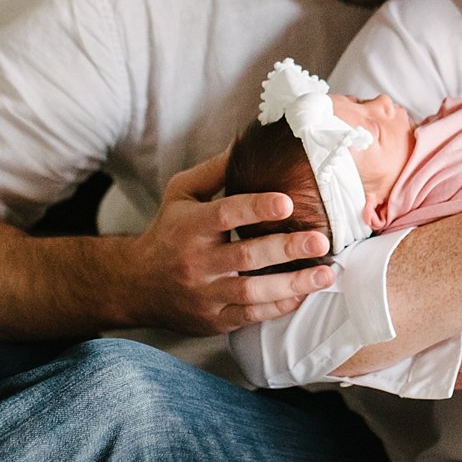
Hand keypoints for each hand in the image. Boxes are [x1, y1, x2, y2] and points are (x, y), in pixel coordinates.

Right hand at [118, 151, 336, 336]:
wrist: (136, 285)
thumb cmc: (169, 231)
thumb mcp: (181, 194)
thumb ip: (215, 171)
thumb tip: (247, 143)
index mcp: (190, 226)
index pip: (225, 214)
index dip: (256, 207)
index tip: (287, 202)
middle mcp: (197, 261)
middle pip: (245, 256)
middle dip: (286, 248)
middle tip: (320, 240)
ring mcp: (206, 293)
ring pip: (252, 291)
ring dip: (292, 283)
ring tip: (326, 274)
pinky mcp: (215, 318)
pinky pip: (251, 315)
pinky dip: (280, 306)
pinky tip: (305, 293)